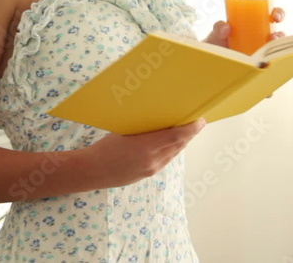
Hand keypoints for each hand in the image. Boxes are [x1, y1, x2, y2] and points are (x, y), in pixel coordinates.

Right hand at [81, 118, 206, 186]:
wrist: (93, 171)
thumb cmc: (104, 147)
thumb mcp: (123, 131)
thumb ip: (144, 128)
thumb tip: (160, 118)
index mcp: (144, 146)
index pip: (176, 136)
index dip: (191, 128)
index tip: (200, 120)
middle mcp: (152, 160)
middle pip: (179, 145)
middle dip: (189, 133)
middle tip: (195, 121)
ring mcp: (152, 169)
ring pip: (174, 153)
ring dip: (181, 141)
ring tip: (184, 130)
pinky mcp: (149, 174)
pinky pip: (166, 159)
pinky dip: (171, 149)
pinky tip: (169, 142)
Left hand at [204, 8, 285, 98]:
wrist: (208, 64)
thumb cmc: (216, 45)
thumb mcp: (216, 34)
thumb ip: (219, 28)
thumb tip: (227, 28)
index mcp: (258, 27)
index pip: (274, 16)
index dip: (278, 14)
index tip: (275, 17)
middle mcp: (265, 42)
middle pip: (281, 38)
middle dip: (281, 38)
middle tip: (273, 39)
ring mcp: (265, 58)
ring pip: (279, 59)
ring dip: (279, 61)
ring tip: (268, 62)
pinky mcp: (262, 75)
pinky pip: (270, 81)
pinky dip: (271, 87)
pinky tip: (267, 90)